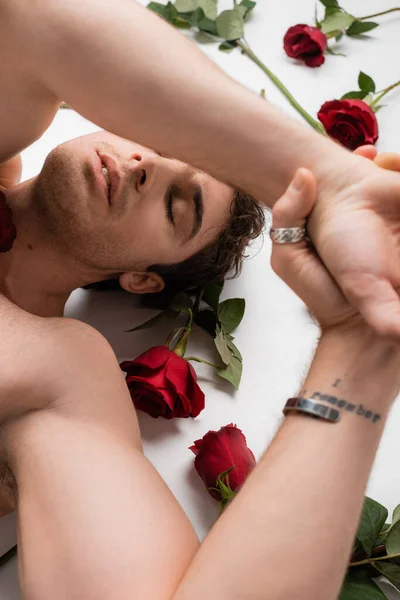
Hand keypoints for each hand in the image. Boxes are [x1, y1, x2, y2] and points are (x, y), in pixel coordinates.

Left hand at [272, 148, 399, 331]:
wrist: (362, 329)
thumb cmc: (322, 295)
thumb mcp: (289, 259)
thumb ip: (287, 217)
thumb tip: (303, 172)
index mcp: (330, 221)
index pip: (341, 182)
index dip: (352, 163)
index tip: (364, 153)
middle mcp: (364, 224)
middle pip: (373, 183)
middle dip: (380, 165)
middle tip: (378, 158)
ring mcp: (388, 232)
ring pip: (390, 191)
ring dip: (393, 174)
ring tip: (388, 165)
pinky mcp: (398, 242)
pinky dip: (399, 186)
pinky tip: (396, 179)